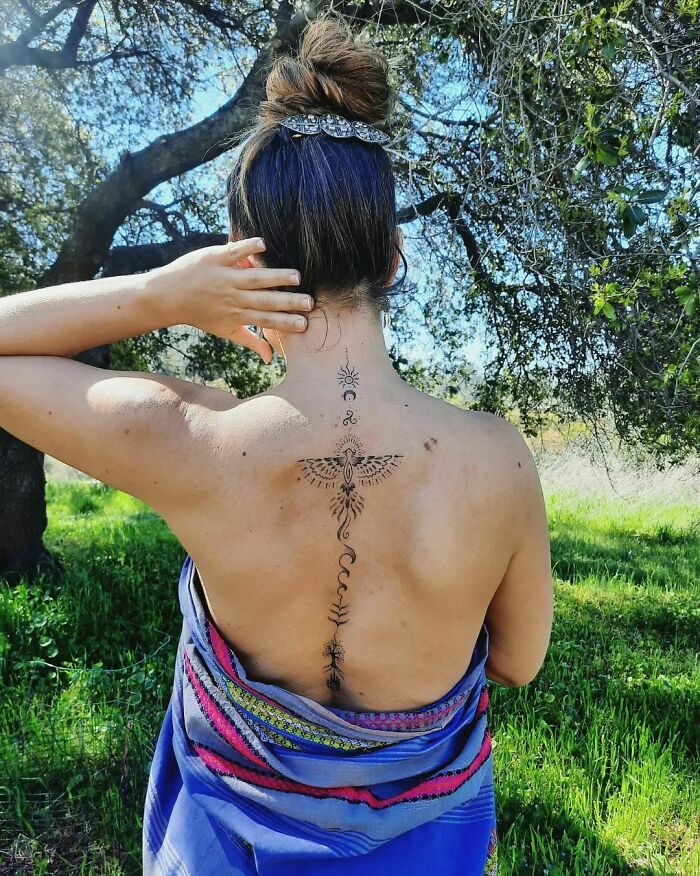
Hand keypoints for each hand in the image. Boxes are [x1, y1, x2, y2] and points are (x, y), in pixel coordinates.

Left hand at [150, 237, 311, 362]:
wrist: (167, 296)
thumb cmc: (200, 314)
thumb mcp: (225, 331)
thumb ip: (250, 341)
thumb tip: (270, 358)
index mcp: (238, 315)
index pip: (266, 319)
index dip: (286, 322)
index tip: (305, 324)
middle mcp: (233, 297)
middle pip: (265, 300)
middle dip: (289, 302)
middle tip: (310, 302)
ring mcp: (224, 277)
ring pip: (254, 277)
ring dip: (276, 276)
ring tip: (297, 276)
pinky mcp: (214, 258)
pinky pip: (233, 252)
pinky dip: (248, 248)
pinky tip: (264, 246)